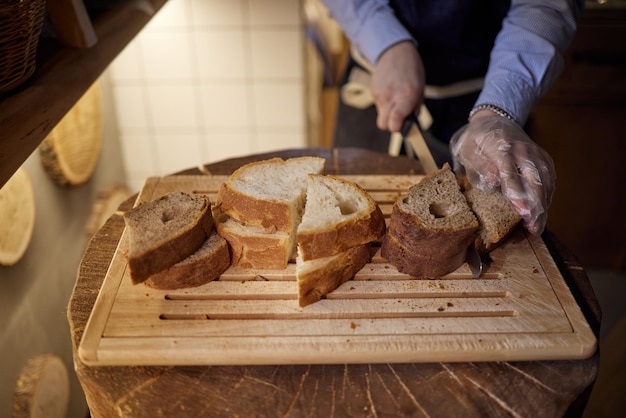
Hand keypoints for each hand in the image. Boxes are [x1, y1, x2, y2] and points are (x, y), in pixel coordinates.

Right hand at [370, 41, 424, 131]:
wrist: (394, 51)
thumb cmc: (411, 69)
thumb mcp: (420, 88)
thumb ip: (415, 107)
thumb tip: (411, 121)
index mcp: (405, 97)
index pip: (394, 123)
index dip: (397, 129)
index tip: (402, 126)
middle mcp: (390, 97)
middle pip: (383, 125)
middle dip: (390, 125)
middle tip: (399, 118)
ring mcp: (379, 94)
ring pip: (380, 115)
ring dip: (388, 112)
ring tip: (396, 99)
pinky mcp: (373, 91)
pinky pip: (378, 104)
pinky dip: (384, 102)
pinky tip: (390, 91)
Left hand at [450, 111, 555, 234]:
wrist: (495, 119)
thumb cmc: (477, 140)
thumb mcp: (468, 150)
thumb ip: (480, 166)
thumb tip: (495, 181)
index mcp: (501, 147)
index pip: (510, 173)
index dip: (517, 194)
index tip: (522, 212)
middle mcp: (522, 149)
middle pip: (534, 179)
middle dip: (535, 206)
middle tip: (533, 227)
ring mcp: (535, 152)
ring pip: (545, 180)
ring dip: (543, 205)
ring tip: (537, 226)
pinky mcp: (542, 157)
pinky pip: (549, 177)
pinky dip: (548, 196)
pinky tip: (543, 211)